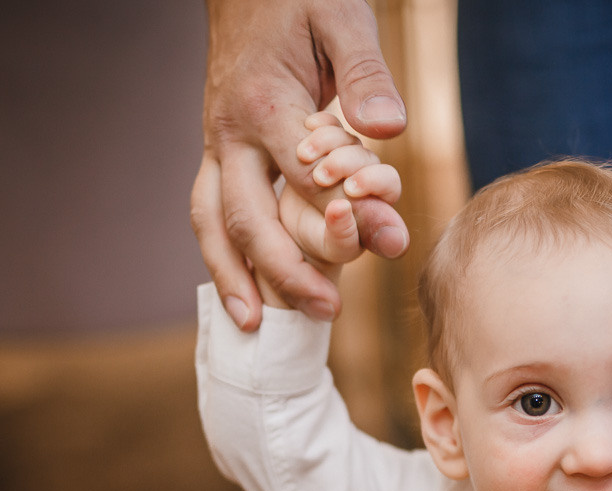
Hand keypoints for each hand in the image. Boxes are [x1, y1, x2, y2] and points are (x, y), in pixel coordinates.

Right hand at [191, 0, 410, 330]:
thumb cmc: (302, 1)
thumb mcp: (343, 19)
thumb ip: (366, 75)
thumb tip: (388, 131)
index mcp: (264, 101)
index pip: (304, 174)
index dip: (344, 211)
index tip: (386, 241)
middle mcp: (231, 131)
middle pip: (247, 212)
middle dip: (286, 267)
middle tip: (329, 311)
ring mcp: (218, 146)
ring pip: (214, 220)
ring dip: (236, 275)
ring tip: (258, 325)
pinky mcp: (219, 155)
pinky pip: (211, 212)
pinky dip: (223, 257)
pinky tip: (243, 296)